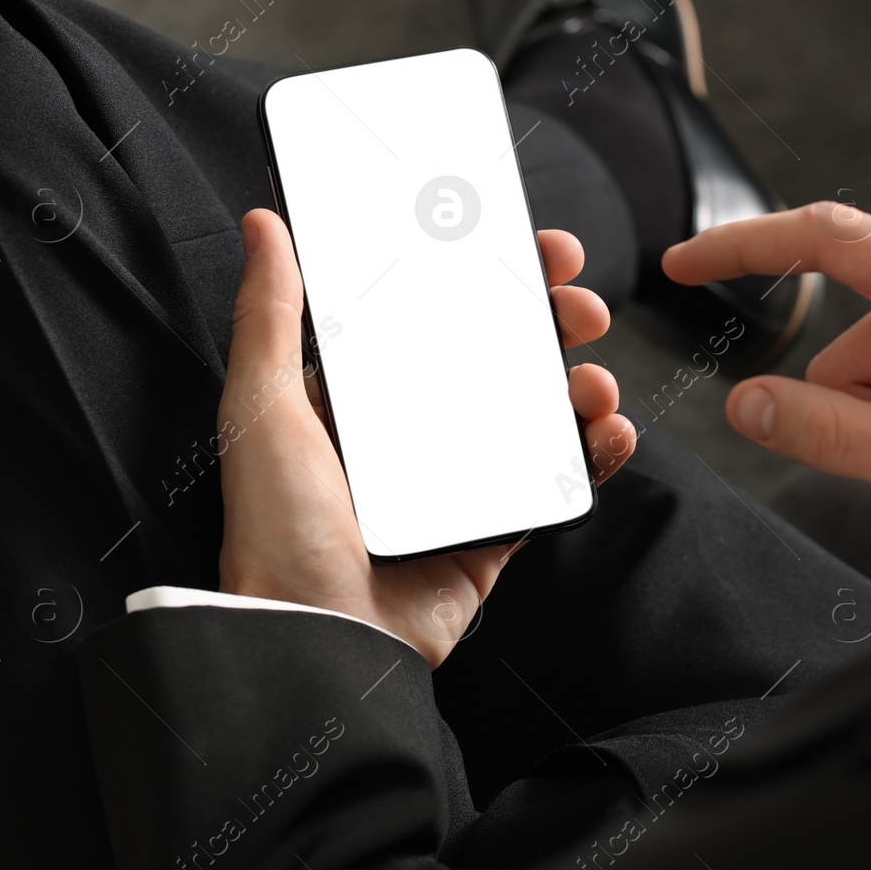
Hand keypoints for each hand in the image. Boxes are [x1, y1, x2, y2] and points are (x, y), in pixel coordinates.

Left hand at [216, 209, 635, 666]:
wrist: (316, 644)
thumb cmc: (275, 531)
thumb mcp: (261, 407)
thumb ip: (270, 316)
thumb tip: (262, 225)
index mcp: (360, 395)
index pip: (435, 314)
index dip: (488, 275)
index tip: (531, 246)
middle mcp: (413, 433)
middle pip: (499, 356)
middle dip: (549, 322)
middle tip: (579, 305)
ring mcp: (458, 482)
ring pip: (537, 413)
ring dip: (579, 384)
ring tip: (594, 379)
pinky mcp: (493, 532)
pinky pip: (554, 483)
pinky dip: (592, 454)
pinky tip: (609, 431)